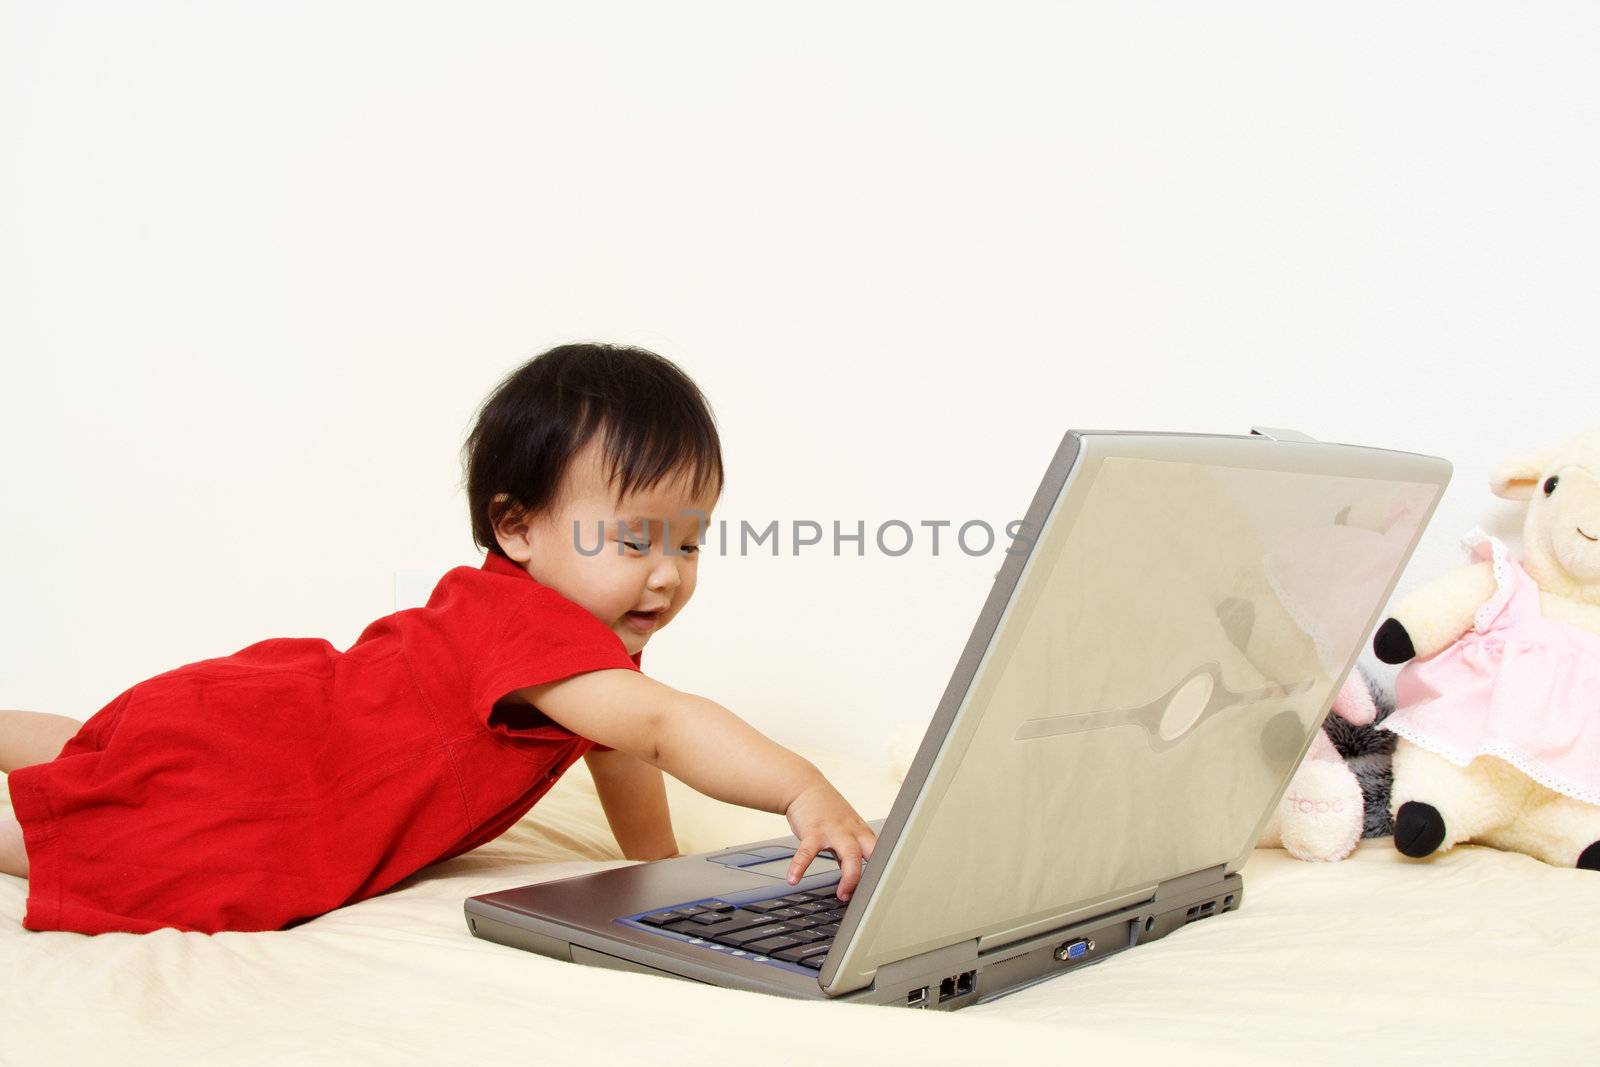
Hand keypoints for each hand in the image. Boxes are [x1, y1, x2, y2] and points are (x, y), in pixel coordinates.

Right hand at [783, 778, 877, 901]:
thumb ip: (848, 852)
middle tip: (866, 894)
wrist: (804, 787)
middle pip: (869, 853)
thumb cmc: (826, 809)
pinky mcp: (813, 830)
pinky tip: (793, 879)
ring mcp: (833, 830)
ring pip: (849, 854)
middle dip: (872, 874)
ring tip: (842, 894)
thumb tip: (853, 876)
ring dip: (848, 877)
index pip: (879, 852)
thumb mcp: (844, 829)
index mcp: (861, 831)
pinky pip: (807, 852)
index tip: (879, 889)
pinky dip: (799, 867)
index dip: (883, 870)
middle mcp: (851, 830)